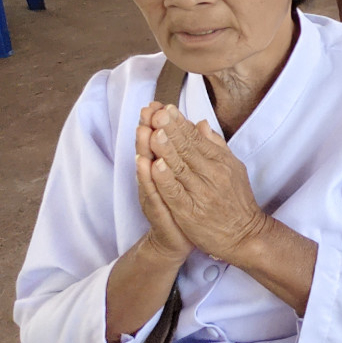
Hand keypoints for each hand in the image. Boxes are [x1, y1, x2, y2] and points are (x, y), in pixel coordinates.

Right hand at [133, 104, 193, 264]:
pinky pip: (152, 193)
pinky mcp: (158, 212)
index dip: (158, 123)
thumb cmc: (186, 204)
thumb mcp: (191, 174)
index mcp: (165, 169)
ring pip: (147, 169)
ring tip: (145, 130)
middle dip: (149, 130)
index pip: (160, 142)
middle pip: (150, 150)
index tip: (157, 103)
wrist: (179, 239)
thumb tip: (196, 124)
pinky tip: (147, 164)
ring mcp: (154, 195)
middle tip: (147, 110)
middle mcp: (155, 180)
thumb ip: (190, 150)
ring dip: (145, 149)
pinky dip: (150, 179)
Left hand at [142, 102, 271, 262]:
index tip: (166, 109)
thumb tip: (201, 123)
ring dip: (165, 150)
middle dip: (170, 130)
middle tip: (156, 114)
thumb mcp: (232, 168)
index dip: (180, 124)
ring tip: (154, 132)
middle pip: (187, 149)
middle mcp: (212, 174)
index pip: (196, 139)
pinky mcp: (190, 212)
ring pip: (179, 168)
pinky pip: (175, 193)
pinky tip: (156, 166)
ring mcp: (201, 193)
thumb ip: (216, 146)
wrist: (244, 235)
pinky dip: (166, 179)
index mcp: (221, 162)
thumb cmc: (236, 201)